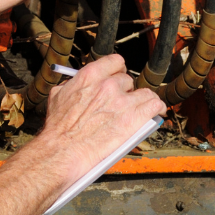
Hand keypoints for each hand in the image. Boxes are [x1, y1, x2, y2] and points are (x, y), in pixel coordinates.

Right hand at [38, 55, 166, 185]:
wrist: (61, 152)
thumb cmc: (57, 129)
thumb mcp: (58, 96)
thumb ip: (72, 86)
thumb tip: (76, 84)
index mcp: (90, 76)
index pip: (115, 62)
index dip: (118, 72)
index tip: (119, 78)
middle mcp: (108, 84)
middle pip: (128, 81)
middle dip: (127, 92)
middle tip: (124, 102)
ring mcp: (123, 101)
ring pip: (145, 93)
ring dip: (144, 101)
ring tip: (144, 108)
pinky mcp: (134, 118)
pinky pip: (155, 106)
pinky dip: (157, 109)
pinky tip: (157, 113)